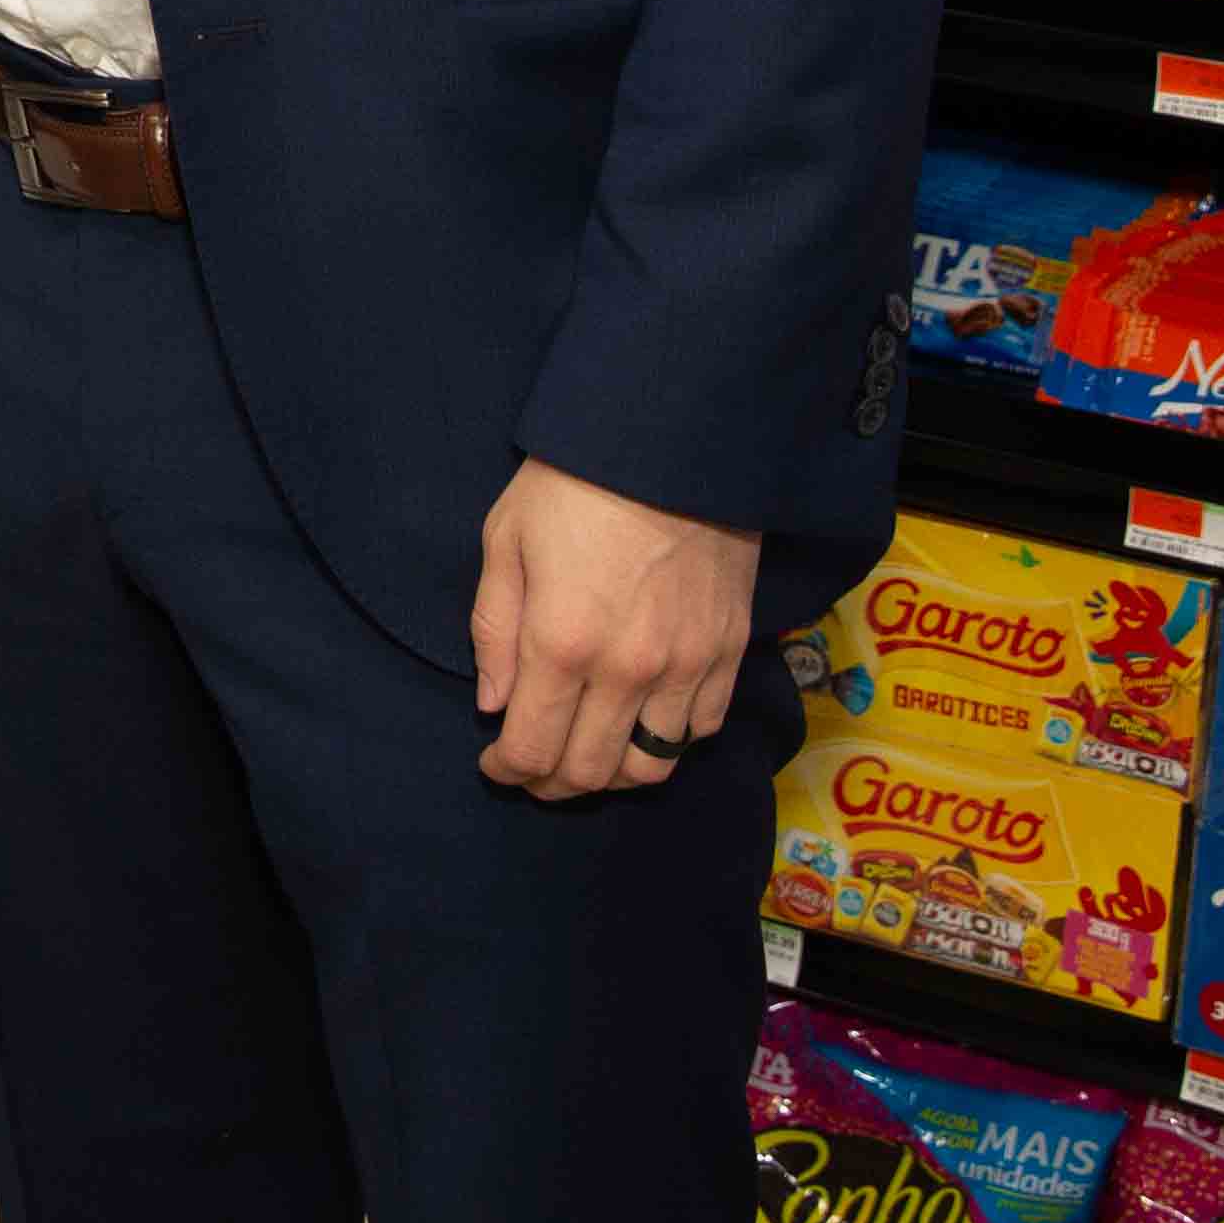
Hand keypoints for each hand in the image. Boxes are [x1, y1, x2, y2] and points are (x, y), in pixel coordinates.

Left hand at [470, 457, 758, 801]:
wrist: (672, 439)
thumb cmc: (574, 482)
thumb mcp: (505, 540)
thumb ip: (494, 631)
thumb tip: (494, 705)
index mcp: (561, 643)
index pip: (532, 749)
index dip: (507, 770)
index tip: (495, 763)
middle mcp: (628, 670)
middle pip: (591, 771)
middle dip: (552, 783)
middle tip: (533, 769)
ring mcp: (687, 665)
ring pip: (652, 765)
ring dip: (612, 773)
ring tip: (588, 753)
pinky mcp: (729, 651)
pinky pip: (702, 729)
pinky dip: (669, 742)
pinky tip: (643, 723)